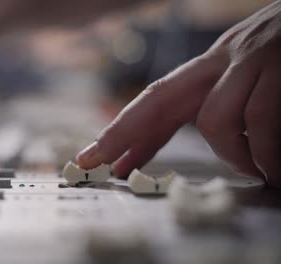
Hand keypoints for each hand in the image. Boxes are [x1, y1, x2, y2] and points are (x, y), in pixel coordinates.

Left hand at [76, 1, 280, 186]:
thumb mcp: (256, 78)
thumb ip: (231, 105)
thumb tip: (224, 143)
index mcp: (215, 65)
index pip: (158, 101)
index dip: (125, 131)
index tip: (99, 157)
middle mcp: (225, 57)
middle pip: (157, 98)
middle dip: (122, 133)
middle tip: (96, 162)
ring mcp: (253, 58)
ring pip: (215, 119)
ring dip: (235, 156)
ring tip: (262, 172)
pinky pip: (261, 119)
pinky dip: (268, 152)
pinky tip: (277, 168)